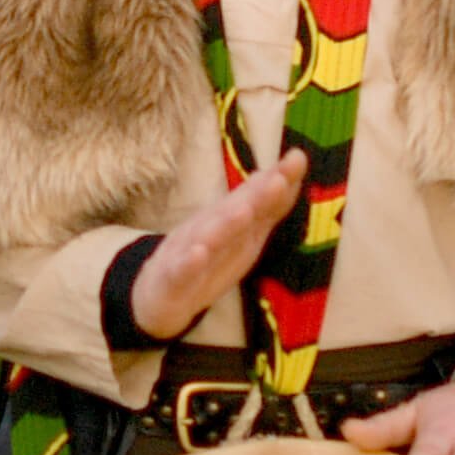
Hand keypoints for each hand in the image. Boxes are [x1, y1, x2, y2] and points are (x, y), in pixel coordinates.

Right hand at [126, 149, 308, 337]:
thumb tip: (283, 176)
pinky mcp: (172, 278)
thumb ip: (262, 208)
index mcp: (230, 222)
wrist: (156, 296)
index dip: (278, 182)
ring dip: (226, 223)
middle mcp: (211, 229)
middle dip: (257, 196)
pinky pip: (182, 270)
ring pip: (210, 237)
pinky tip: (198, 253)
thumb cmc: (202, 258)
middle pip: (236, 211)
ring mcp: (189, 251)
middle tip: (279, 178)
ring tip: (245, 210)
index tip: (298, 158)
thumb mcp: (238, 235)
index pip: (257, 199)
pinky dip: (190, 262)